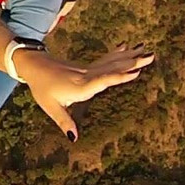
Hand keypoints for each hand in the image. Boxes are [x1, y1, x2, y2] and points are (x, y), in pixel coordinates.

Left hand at [16, 44, 153, 140]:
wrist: (33, 65)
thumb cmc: (41, 87)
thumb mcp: (50, 106)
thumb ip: (64, 121)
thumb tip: (74, 138)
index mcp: (81, 86)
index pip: (103, 80)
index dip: (119, 76)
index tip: (136, 71)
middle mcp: (87, 75)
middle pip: (113, 67)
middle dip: (133, 62)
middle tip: (151, 55)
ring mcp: (87, 69)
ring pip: (112, 62)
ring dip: (129, 56)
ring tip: (145, 49)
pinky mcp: (86, 67)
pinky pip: (105, 60)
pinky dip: (117, 54)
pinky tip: (125, 47)